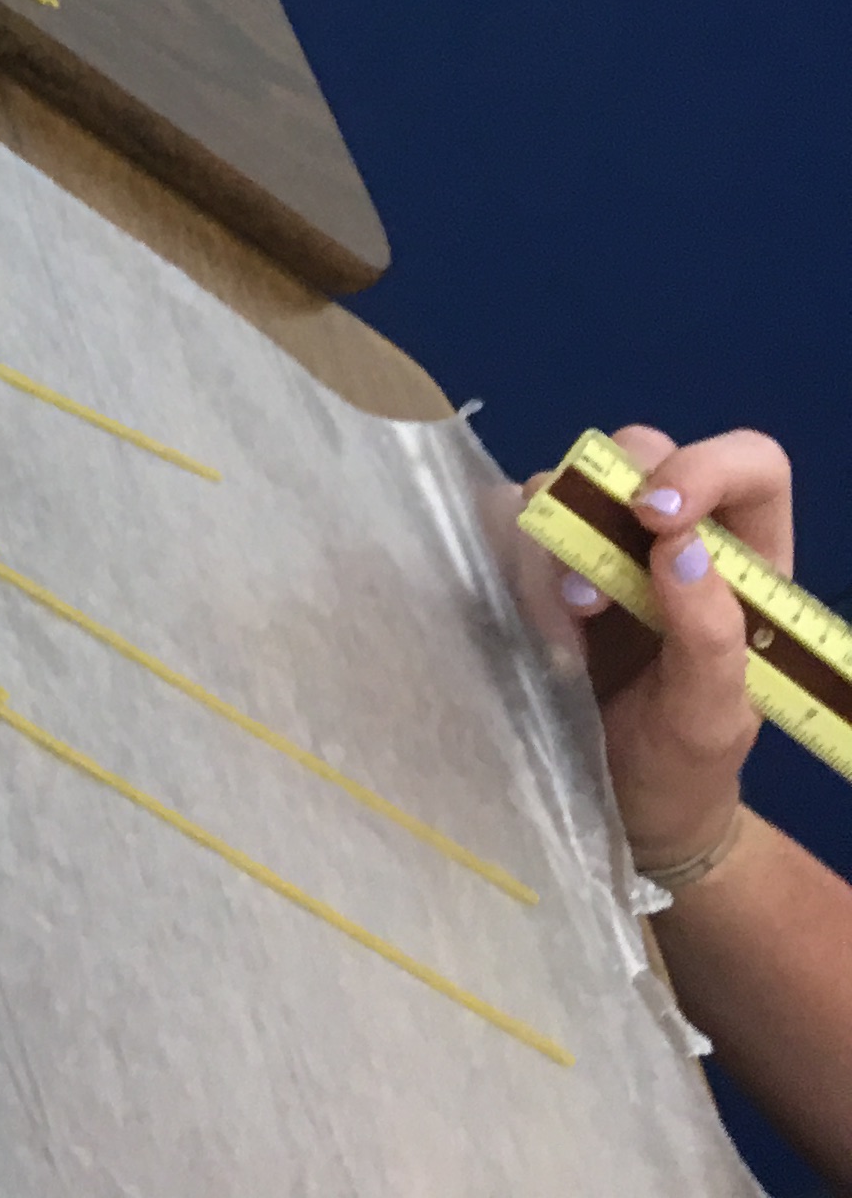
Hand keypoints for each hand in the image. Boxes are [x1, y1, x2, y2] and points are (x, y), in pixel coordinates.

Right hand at [544, 424, 792, 872]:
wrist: (619, 807)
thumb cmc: (683, 767)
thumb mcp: (712, 720)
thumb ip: (711, 636)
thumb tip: (679, 547)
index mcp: (748, 563)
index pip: (749, 466)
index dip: (704, 467)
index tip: (653, 519)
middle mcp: (674, 536)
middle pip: (642, 453)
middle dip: (604, 502)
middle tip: (586, 590)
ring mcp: (602, 544)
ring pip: (567, 484)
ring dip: (554, 548)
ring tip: (561, 633)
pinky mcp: (541, 563)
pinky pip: (511, 522)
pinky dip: (511, 563)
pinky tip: (532, 628)